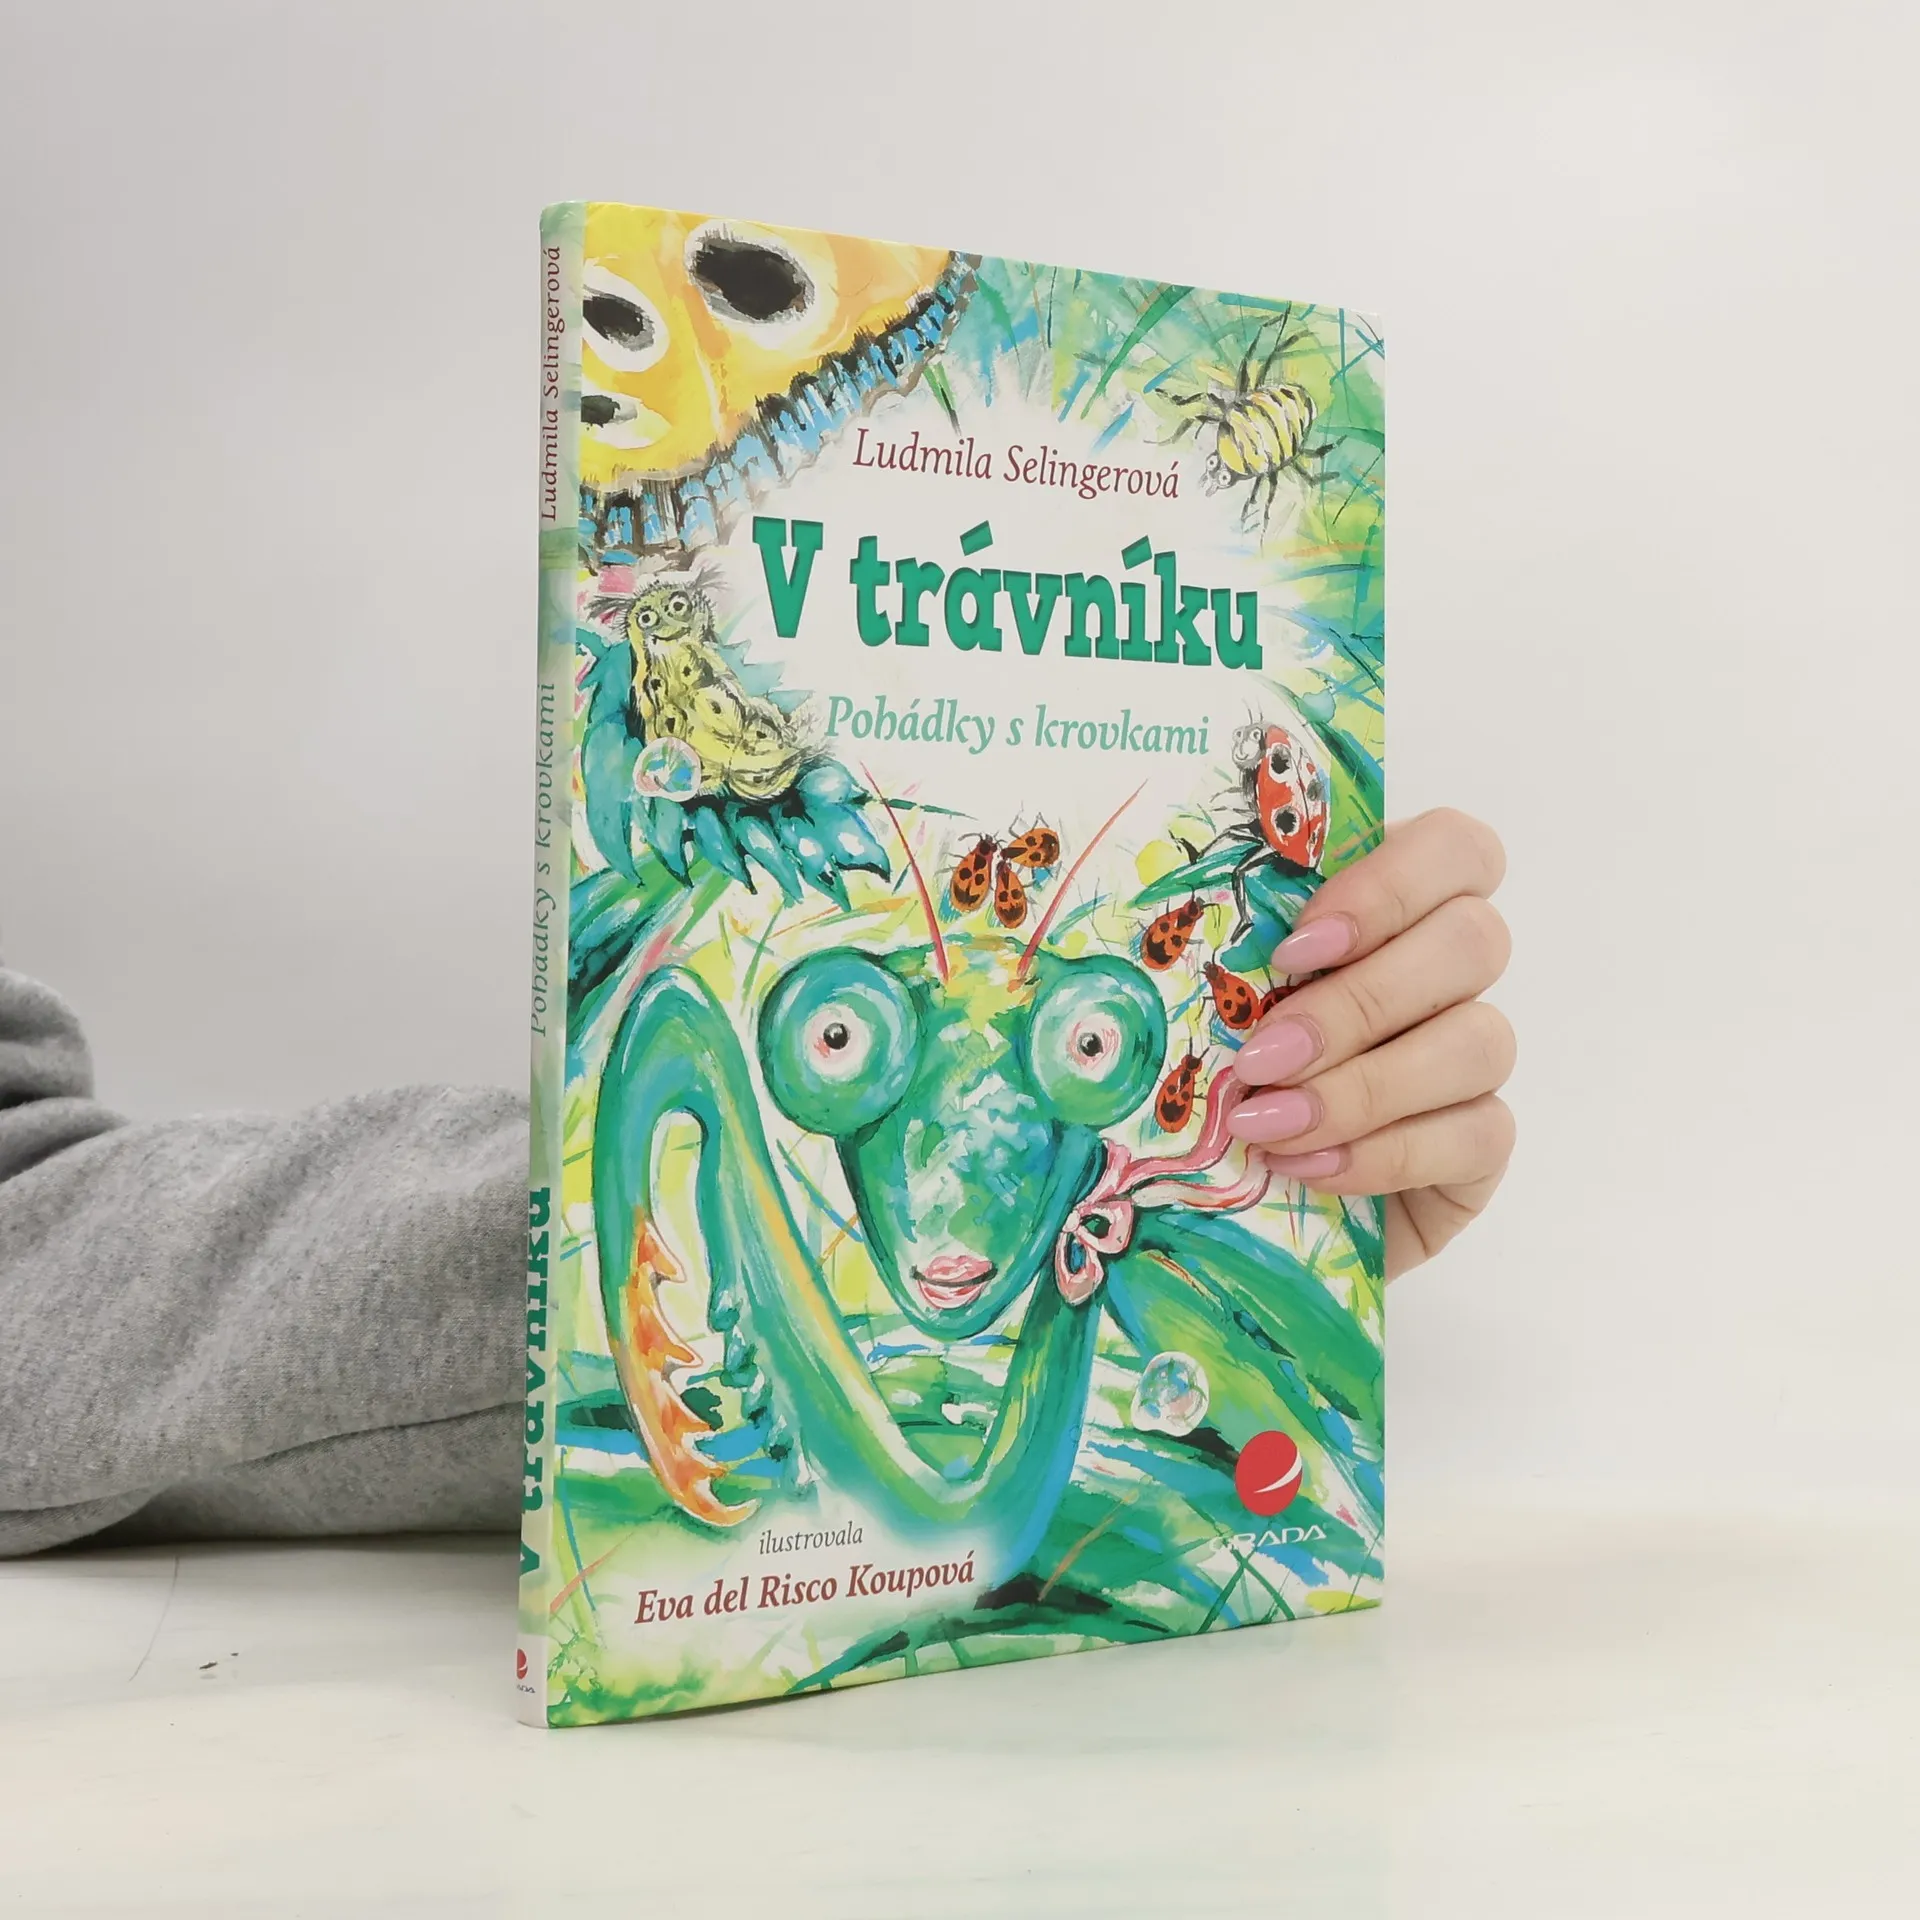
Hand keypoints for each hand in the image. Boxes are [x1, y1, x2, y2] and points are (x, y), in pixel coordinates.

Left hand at [1224, 809, 1512, 1279]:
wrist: (1238, 1202)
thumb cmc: (1214, 1077)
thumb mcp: (1202, 1001)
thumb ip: (1218, 948)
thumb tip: (1170, 920)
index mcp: (1392, 905)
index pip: (1454, 848)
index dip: (1391, 886)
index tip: (1297, 946)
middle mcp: (1449, 971)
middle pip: (1473, 940)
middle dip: (1358, 1002)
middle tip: (1261, 1057)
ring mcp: (1475, 1056)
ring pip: (1480, 1039)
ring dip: (1365, 1085)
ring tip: (1268, 1124)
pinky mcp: (1483, 1144)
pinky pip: (1479, 1132)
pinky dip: (1385, 1152)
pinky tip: (1308, 1169)